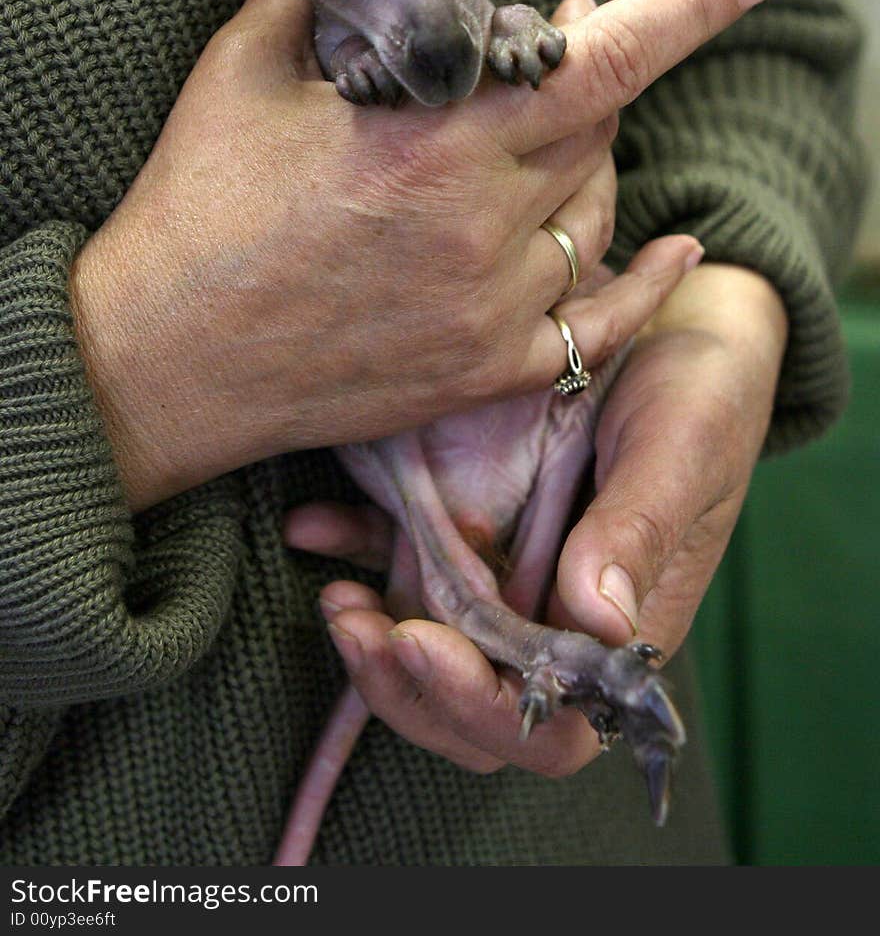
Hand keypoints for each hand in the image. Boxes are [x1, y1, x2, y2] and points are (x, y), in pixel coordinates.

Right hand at [69, 0, 770, 511]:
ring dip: (591, 160)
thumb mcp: (239, 74)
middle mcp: (477, 226)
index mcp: (428, 140)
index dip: (680, 10)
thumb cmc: (191, 215)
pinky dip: (644, 285)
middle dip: (589, 71)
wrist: (159, 361)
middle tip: (557, 34)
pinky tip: (675, 252)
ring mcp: (489, 309)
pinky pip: (598, 326)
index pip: (592, 61)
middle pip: (594, 129)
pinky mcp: (480, 372)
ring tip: (555, 127)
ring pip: (599, 215)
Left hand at [284, 261, 786, 776]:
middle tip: (357, 628)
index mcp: (620, 635)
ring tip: (331, 598)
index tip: (427, 648)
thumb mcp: (681, 450)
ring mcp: (507, 575)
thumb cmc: (700, 396)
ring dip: (370, 639)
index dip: (480, 708)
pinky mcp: (473, 522)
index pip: (548, 726)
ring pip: (427, 649)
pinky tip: (313, 527)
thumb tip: (597, 620)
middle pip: (471, 705)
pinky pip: (406, 560)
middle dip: (405, 688)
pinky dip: (355, 552)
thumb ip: (640, 532)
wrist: (676, 332)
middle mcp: (555, 620)